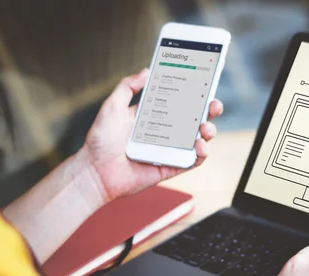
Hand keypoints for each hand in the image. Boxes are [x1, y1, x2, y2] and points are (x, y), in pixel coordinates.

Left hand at [79, 68, 223, 201]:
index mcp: (154, 115)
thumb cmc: (100, 141)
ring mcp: (170, 150)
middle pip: (195, 118)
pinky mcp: (171, 167)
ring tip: (205, 128)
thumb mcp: (112, 106)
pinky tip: (200, 146)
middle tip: (214, 105)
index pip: (180, 101)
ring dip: (209, 132)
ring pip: (199, 139)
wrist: (95, 171)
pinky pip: (193, 161)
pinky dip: (202, 154)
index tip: (205, 83)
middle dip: (209, 110)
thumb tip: (146, 70)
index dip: (194, 93)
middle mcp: (165, 132)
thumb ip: (128, 87)